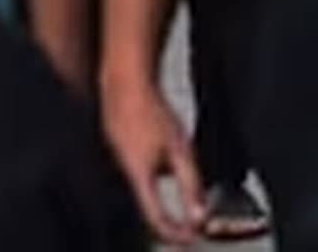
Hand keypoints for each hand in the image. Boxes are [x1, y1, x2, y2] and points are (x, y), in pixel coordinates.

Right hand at [102, 74, 204, 244]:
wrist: (124, 81)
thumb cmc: (151, 110)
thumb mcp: (181, 151)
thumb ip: (190, 185)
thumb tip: (200, 216)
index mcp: (139, 175)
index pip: (156, 219)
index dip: (175, 234)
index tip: (192, 240)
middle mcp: (123, 171)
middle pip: (147, 209)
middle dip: (171, 221)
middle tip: (192, 225)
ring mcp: (117, 159)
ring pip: (142, 193)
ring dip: (162, 202)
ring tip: (182, 198)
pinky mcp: (117, 149)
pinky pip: (137, 176)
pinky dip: (153, 183)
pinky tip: (163, 167)